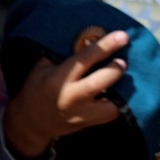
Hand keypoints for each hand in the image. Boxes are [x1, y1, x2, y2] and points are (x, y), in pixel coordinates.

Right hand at [3, 31, 128, 159]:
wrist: (31, 122)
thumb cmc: (38, 88)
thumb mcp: (42, 68)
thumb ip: (64, 53)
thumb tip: (92, 34)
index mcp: (56, 79)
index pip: (83, 60)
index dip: (104, 46)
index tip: (122, 35)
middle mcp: (69, 98)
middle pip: (96, 84)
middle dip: (114, 70)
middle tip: (124, 61)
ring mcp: (79, 114)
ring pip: (109, 106)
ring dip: (123, 92)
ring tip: (128, 80)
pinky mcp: (88, 124)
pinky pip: (110, 115)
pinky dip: (120, 104)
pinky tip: (123, 93)